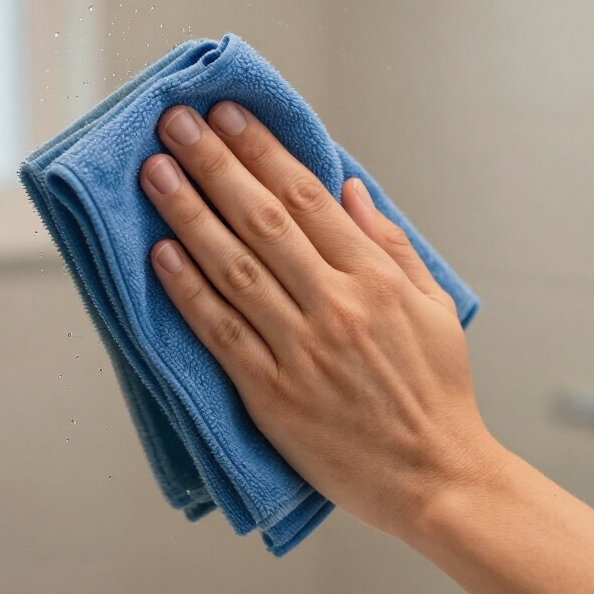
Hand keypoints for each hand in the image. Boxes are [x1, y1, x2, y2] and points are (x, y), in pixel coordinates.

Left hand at [139, 101, 500, 537]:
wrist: (437, 477)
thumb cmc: (437, 394)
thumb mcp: (435, 308)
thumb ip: (392, 245)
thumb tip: (351, 190)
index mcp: (377, 279)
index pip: (308, 197)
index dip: (262, 151)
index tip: (229, 116)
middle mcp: (337, 306)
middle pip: (264, 219)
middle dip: (215, 164)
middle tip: (176, 124)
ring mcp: (302, 350)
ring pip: (235, 268)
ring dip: (190, 215)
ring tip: (156, 174)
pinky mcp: (274, 395)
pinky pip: (222, 333)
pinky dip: (189, 291)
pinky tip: (161, 255)